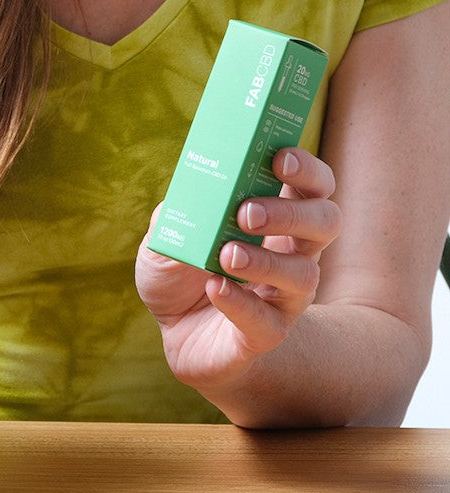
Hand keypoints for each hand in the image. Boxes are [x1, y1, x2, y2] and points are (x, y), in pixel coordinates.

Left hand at [136, 147, 341, 390]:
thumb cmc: (179, 274)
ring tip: (226, 255)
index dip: (306, 169)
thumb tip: (185, 193)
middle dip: (290, 212)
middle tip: (246, 212)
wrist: (173, 333)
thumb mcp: (166, 235)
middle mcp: (293, 254)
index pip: (314, 185)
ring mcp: (284, 297)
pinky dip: (239, 302)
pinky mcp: (266, 334)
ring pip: (304, 275)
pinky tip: (214, 288)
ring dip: (265, 261)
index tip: (279, 157)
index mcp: (277, 220)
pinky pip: (267, 321)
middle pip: (326, 222)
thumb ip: (176, 213)